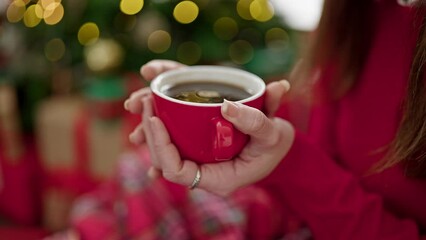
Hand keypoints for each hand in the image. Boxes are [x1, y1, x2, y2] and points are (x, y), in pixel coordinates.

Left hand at [125, 60, 293, 195]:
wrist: (279, 146)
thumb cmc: (276, 145)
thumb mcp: (273, 134)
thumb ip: (255, 122)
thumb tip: (227, 105)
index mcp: (217, 178)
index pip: (177, 171)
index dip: (161, 147)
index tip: (155, 119)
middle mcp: (203, 171)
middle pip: (164, 159)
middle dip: (149, 131)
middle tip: (143, 100)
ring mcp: (199, 158)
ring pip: (165, 148)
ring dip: (148, 127)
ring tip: (141, 100)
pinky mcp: (198, 145)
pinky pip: (174, 138)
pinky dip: (160, 125)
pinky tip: (149, 110)